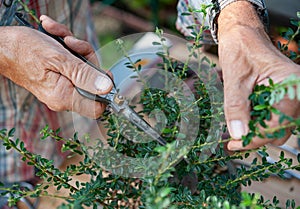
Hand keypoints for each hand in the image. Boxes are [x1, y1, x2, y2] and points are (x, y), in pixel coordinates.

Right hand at [0, 15, 112, 117]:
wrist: (2, 45)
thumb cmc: (24, 50)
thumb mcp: (59, 59)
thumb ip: (85, 75)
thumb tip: (107, 88)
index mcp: (64, 97)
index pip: (97, 107)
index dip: (106, 91)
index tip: (104, 72)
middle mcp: (64, 97)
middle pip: (92, 83)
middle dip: (87, 58)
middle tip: (72, 43)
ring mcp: (61, 88)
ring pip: (83, 70)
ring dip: (75, 48)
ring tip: (58, 34)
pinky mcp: (58, 79)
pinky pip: (72, 65)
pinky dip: (67, 48)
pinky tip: (54, 34)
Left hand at [217, 1, 299, 149]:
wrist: (242, 35)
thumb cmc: (240, 49)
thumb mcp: (234, 79)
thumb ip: (237, 108)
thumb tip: (238, 134)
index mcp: (288, 83)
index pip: (277, 123)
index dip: (256, 138)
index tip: (235, 144)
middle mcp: (294, 90)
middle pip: (280, 127)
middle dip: (257, 137)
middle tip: (234, 141)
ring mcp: (288, 93)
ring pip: (277, 124)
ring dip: (258, 131)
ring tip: (236, 132)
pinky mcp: (279, 95)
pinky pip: (273, 116)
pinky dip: (258, 122)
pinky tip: (243, 122)